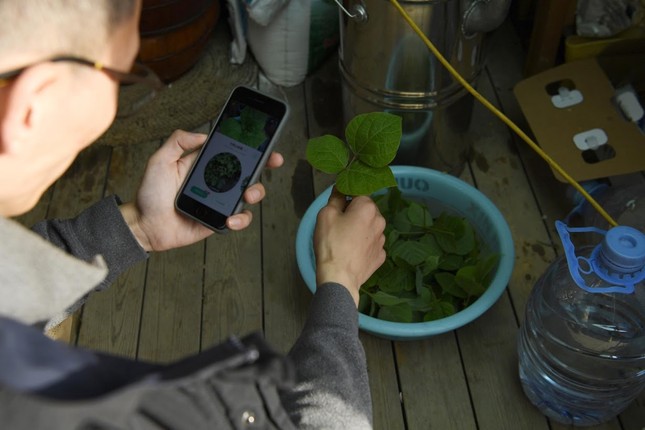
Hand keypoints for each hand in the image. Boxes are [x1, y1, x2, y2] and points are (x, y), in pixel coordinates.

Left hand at [120, 129, 283, 251]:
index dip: (251, 146)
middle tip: (272, 160)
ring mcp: (221, 201)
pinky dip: (240, 219)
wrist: (145, 225)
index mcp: (206, 165)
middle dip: (264, 165)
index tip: (265, 141)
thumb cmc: (150, 193)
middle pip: (248, 171)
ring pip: (250, 194)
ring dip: (255, 191)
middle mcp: (217, 181)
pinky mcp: (220, 220)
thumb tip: (202, 134)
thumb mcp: (160, 161)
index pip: (233, 152)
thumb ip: (178, 142)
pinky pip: (239, 219)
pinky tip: (230, 219)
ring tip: (247, 194)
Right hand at [313, 187, 386, 305]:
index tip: (337, 204)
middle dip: (354, 213)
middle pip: (366, 210)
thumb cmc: (331, 243)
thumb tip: (341, 189)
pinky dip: (363, 245)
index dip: (346, 196)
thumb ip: (336, 198)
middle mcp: (380, 221)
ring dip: (360, 229)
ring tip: (344, 241)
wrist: (339, 277)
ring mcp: (382, 240)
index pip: (358, 192)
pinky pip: (371, 244)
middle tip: (338, 225)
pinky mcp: (380, 256)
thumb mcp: (326, 214)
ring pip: (369, 227)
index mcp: (367, 207)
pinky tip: (352, 252)